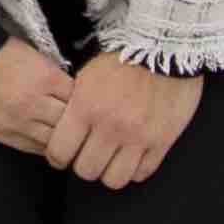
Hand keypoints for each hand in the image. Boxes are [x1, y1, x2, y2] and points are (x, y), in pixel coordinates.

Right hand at [0, 37, 78, 160]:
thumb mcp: (32, 55)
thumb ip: (52, 75)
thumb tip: (73, 91)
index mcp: (45, 78)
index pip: (80, 97)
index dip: (84, 99)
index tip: (86, 100)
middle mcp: (35, 104)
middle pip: (70, 122)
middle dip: (77, 121)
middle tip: (80, 121)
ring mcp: (19, 123)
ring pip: (54, 140)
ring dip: (61, 137)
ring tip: (66, 135)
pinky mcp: (4, 135)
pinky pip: (34, 148)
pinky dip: (45, 146)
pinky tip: (49, 141)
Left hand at [54, 53, 202, 189]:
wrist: (165, 44)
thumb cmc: (124, 55)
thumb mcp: (87, 75)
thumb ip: (75, 106)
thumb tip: (63, 129)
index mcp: (86, 107)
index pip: (60, 152)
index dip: (58, 157)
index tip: (63, 154)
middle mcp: (110, 126)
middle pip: (87, 170)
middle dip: (84, 165)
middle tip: (88, 155)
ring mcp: (138, 136)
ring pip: (114, 179)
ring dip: (110, 171)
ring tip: (111, 159)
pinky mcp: (162, 140)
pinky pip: (143, 172)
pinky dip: (135, 168)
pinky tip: (133, 156)